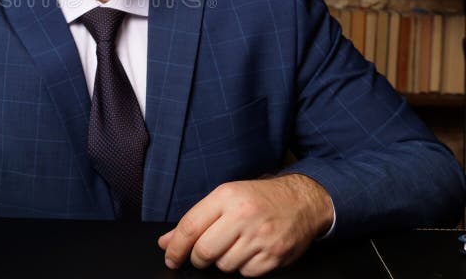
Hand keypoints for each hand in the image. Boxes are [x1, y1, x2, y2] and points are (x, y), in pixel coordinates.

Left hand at [158, 174, 333, 276]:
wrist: (301, 201)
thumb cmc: (258, 198)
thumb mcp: (225, 198)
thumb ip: (196, 219)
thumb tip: (166, 242)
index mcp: (226, 196)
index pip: (190, 226)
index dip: (175, 246)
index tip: (170, 256)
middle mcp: (243, 216)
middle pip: (204, 251)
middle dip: (197, 258)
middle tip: (201, 255)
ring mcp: (260, 237)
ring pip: (224, 265)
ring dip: (222, 262)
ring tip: (232, 246)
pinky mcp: (274, 256)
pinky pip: (246, 273)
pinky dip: (242, 268)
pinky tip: (248, 252)